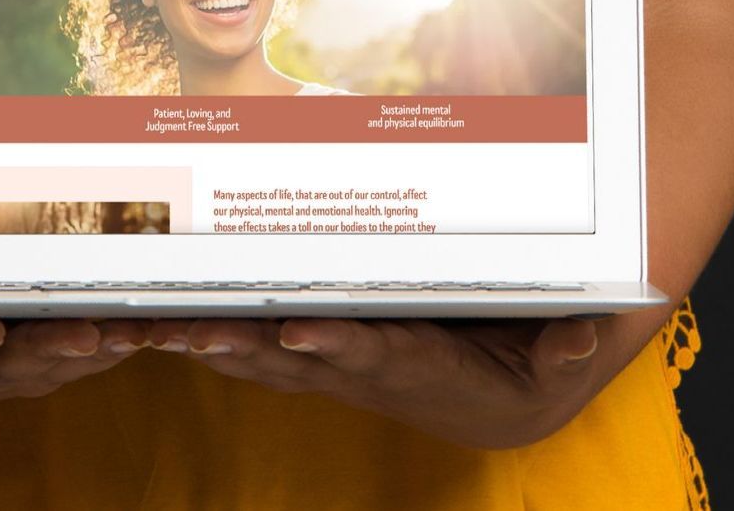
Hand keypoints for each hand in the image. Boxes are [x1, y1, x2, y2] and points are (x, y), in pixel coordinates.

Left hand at [140, 313, 603, 449]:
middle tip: (192, 329)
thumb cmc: (524, 370)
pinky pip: (261, 351)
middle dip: (244, 344)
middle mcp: (367, 369)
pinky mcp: (324, 356)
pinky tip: (167, 329)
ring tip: (156, 329)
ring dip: (213, 345)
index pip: (372, 351)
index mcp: (420, 364)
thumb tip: (577, 337)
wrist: (495, 405)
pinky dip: (216, 342)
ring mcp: (339, 365)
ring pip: (266, 356)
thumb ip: (567, 345)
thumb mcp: (557, 361)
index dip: (336, 343)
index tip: (298, 329)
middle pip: (297, 357)